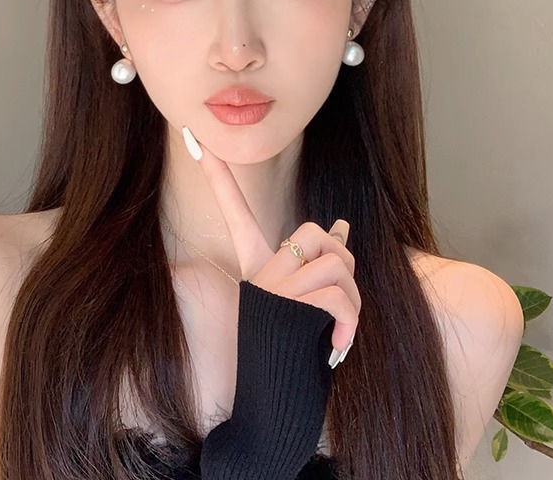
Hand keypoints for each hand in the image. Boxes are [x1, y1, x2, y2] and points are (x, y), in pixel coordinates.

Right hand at [181, 126, 360, 361]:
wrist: (272, 409)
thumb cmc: (290, 354)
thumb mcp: (304, 304)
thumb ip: (321, 263)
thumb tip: (342, 227)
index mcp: (257, 268)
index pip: (234, 212)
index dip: (218, 178)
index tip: (199, 143)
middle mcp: (259, 274)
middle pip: (312, 232)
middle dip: (342, 260)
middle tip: (341, 297)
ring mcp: (272, 291)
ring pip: (334, 266)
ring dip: (353, 302)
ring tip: (340, 330)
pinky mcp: (287, 309)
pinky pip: (337, 295)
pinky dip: (350, 322)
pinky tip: (336, 346)